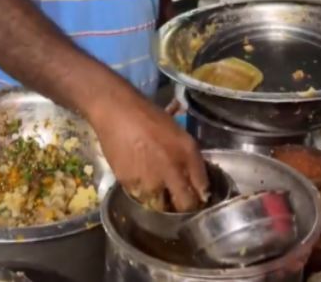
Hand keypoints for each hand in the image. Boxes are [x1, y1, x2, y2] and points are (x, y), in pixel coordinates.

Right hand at [87, 86, 207, 210]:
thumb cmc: (151, 119)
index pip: (202, 188)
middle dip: (185, 206)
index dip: (202, 197)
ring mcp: (150, 180)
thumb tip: (199, 186)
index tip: (198, 198)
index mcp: (188, 154)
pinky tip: (139, 177)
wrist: (118, 114)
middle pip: (185, 204)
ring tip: (156, 188)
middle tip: (180, 201)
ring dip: (162, 200)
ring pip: (161, 204)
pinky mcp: (130, 184)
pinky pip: (141, 196)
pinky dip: (143, 192)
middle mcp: (172, 170)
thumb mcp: (180, 135)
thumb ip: (191, 161)